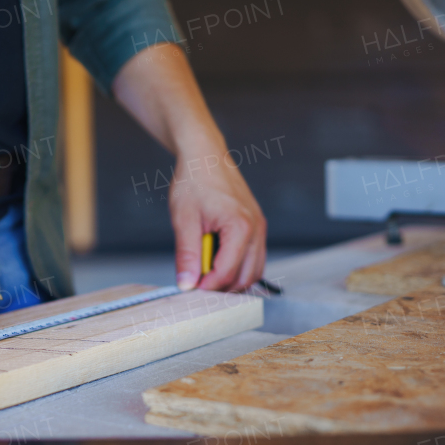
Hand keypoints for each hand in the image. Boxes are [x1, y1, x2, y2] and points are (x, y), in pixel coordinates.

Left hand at [170, 148, 266, 291]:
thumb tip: (186, 285)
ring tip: (205, 271)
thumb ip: (187, 255)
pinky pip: (253, 258)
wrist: (205, 156)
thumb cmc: (194, 182)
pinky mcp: (257, 227)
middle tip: (196, 283)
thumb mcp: (184, 220)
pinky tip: (215, 260)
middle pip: (245, 277)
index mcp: (240, 227)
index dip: (207, 287)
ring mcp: (260, 228)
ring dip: (231, 279)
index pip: (227, 273)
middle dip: (221, 287)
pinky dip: (237, 266)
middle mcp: (256, 229)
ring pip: (253, 271)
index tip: (189, 288)